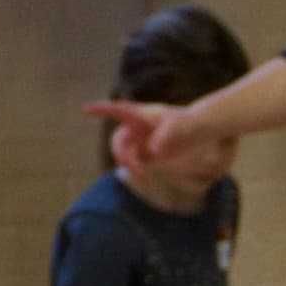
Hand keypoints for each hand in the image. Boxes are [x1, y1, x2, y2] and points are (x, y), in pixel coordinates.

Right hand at [84, 99, 199, 177]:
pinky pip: (134, 161)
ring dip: (129, 164)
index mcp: (139, 114)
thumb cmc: (187, 122)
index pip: (117, 110)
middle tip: (134, 168)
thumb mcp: (179, 126)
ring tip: (142, 174)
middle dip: (121, 154)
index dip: (100, 109)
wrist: (199, 131)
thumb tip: (153, 150)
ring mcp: (140, 140)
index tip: (85, 110)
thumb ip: (166, 135)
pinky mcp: (146, 152)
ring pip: (124, 153)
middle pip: (117, 140)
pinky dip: (136, 168)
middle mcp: (135, 127)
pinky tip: (144, 175)